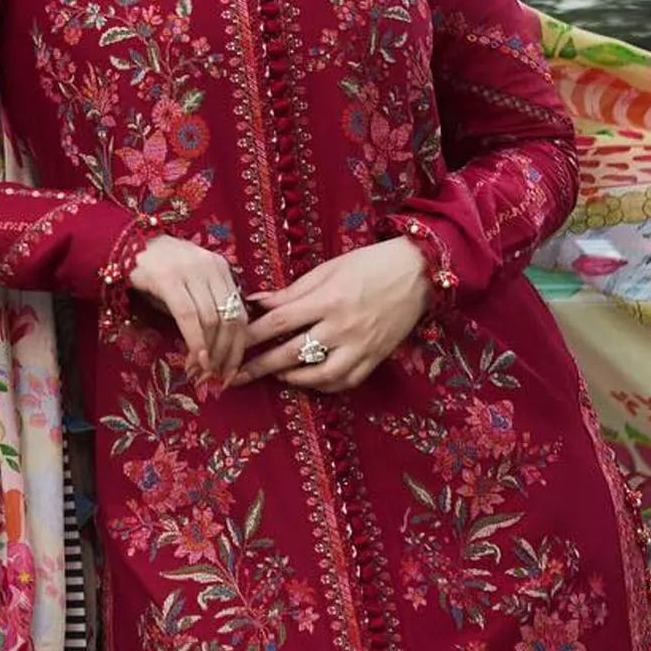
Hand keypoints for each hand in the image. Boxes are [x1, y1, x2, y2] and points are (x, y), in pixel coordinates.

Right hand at [128, 234, 247, 382]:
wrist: (126, 244)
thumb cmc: (158, 270)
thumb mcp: (189, 285)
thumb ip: (205, 308)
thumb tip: (215, 351)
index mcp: (221, 268)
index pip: (241, 314)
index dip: (238, 348)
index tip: (230, 372)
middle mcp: (211, 267)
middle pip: (230, 320)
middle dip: (225, 355)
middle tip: (214, 377)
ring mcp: (190, 270)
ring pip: (212, 320)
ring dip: (208, 353)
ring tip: (199, 371)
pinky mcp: (168, 278)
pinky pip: (189, 316)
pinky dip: (195, 341)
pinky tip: (194, 358)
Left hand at [230, 238, 430, 392]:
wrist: (418, 272)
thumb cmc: (370, 264)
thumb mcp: (329, 269)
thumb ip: (293, 290)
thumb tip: (257, 301)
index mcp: (328, 299)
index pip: (279, 321)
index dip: (251, 335)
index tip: (231, 343)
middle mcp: (343, 327)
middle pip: (291, 353)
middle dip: (259, 366)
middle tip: (235, 375)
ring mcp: (361, 346)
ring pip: (319, 375)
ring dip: (292, 379)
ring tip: (276, 375)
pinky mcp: (376, 358)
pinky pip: (346, 382)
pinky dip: (323, 385)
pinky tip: (308, 380)